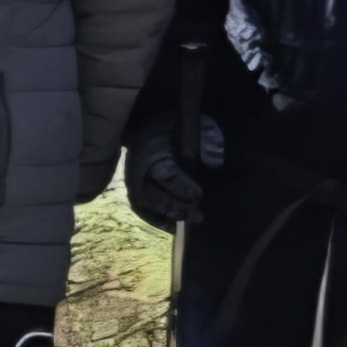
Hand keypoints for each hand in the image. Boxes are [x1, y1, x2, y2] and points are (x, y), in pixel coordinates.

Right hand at [124, 114, 224, 230]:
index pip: (163, 174)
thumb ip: (205, 140)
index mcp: (149, 148)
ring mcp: (131, 178)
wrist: (146, 120)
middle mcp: (136, 167)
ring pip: (144, 204)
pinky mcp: (133, 186)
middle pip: (151, 195)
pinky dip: (155, 219)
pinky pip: (141, 208)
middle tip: (197, 216)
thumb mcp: (191, 124)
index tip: (199, 196)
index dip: (181, 187)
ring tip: (185, 225)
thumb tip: (214, 164)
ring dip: (164, 217)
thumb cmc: (173, 123)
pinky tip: (172, 227)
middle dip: (175, 207)